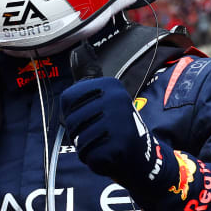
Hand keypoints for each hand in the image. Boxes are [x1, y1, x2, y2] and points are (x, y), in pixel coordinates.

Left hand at [59, 77, 168, 192]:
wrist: (142, 154)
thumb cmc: (117, 124)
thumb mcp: (104, 96)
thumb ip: (88, 75)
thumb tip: (78, 49)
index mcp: (109, 86)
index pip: (68, 99)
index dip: (71, 113)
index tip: (88, 116)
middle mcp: (115, 101)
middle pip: (72, 122)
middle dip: (79, 133)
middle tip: (99, 134)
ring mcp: (117, 124)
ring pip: (79, 140)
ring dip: (87, 148)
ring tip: (104, 144)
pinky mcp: (117, 148)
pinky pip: (88, 156)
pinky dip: (94, 160)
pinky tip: (109, 155)